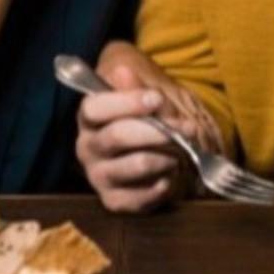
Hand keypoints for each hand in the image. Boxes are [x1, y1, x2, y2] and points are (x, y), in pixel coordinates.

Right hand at [75, 43, 210, 213]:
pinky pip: (137, 198)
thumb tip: (123, 72)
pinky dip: (159, 187)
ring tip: (180, 152)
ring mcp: (97, 175)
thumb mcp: (145, 98)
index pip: (94, 108)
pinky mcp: (112, 200)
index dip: (126, 102)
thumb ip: (137, 88)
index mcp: (89, 117)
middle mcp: (87, 147)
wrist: (153, 154)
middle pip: (117, 136)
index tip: (157, 98)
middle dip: (157, 131)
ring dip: (164, 157)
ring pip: (133, 165)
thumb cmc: (145, 119)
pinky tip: (168, 177)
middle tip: (187, 128)